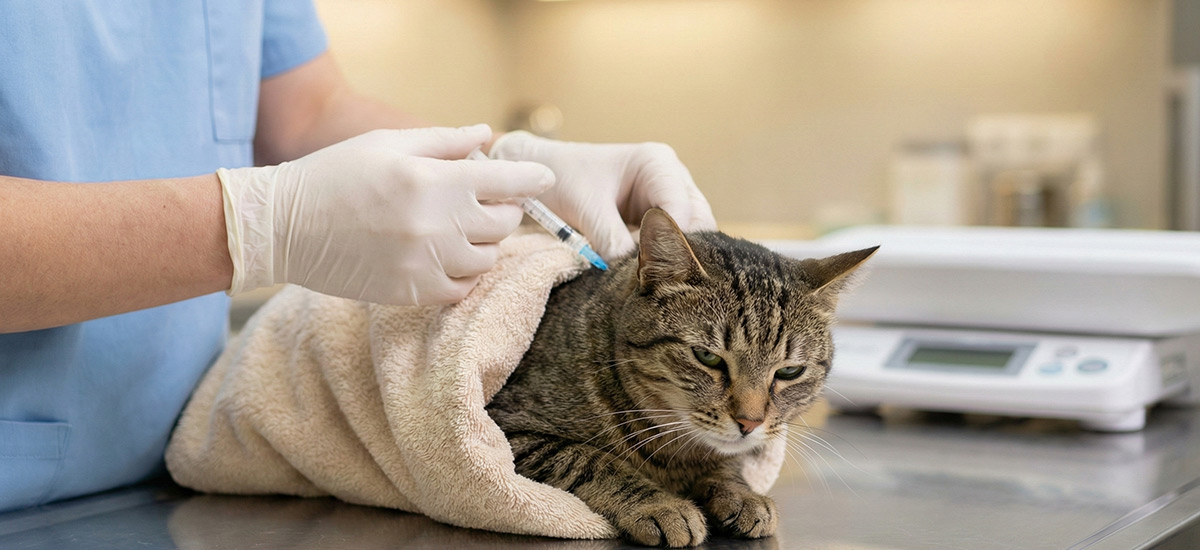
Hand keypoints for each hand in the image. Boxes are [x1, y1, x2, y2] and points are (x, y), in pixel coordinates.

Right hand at [218, 125, 554, 304]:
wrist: (283, 226)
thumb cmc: (335, 174)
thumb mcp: (388, 143)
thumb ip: (444, 141)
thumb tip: (486, 137)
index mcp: (434, 180)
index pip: (507, 182)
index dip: (532, 180)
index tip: (544, 180)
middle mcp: (437, 224)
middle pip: (504, 223)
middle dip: (503, 210)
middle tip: (486, 202)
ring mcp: (425, 262)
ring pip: (486, 259)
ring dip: (482, 244)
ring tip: (458, 230)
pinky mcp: (411, 292)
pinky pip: (461, 289)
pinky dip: (462, 274)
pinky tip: (444, 257)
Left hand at [488, 131, 716, 260]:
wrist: (542, 174)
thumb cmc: (563, 179)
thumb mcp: (586, 210)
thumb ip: (612, 240)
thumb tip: (636, 274)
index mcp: (658, 164)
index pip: (682, 210)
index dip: (672, 243)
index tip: (652, 271)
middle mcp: (672, 178)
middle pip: (697, 223)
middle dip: (681, 251)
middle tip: (657, 281)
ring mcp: (668, 198)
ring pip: (690, 235)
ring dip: (673, 257)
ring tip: (650, 280)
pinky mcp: (657, 217)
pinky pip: (672, 242)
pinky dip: (663, 258)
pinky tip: (646, 275)